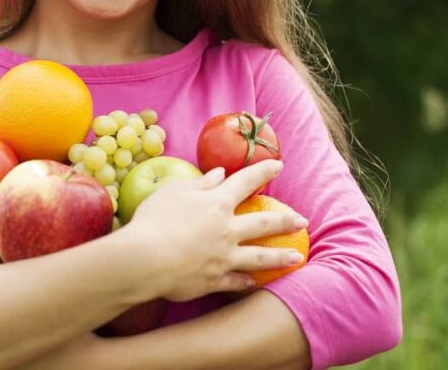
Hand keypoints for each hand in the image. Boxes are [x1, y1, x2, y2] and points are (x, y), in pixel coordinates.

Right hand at [121, 159, 307, 302]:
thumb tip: (219, 174)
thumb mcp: (173, 192)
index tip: (279, 165)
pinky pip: (236, 281)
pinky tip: (255, 282)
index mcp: (217, 203)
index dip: (263, 171)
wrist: (144, 260)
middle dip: (285, 220)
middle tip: (302, 221)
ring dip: (280, 256)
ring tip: (297, 257)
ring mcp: (224, 257)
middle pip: (264, 222)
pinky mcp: (215, 280)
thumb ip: (199, 183)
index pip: (246, 181)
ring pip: (260, 256)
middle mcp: (227, 230)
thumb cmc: (154, 220)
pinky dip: (246, 281)